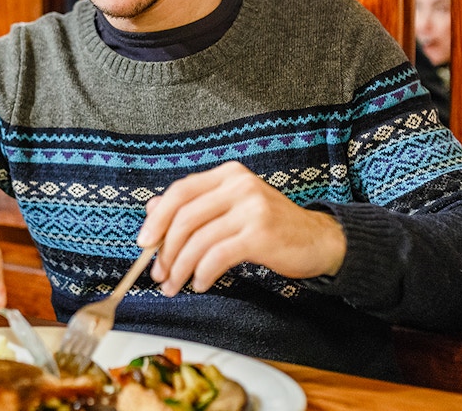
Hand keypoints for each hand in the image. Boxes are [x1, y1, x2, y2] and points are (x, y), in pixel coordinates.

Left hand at [137, 160, 346, 296]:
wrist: (317, 240)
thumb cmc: (271, 227)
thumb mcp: (231, 208)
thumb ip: (196, 206)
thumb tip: (152, 209)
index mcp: (228, 175)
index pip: (180, 191)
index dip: (157, 218)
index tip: (144, 243)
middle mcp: (239, 185)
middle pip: (184, 216)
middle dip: (165, 250)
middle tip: (159, 274)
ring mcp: (251, 208)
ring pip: (198, 239)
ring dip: (181, 268)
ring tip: (176, 285)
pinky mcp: (260, 234)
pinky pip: (217, 256)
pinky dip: (203, 273)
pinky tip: (201, 284)